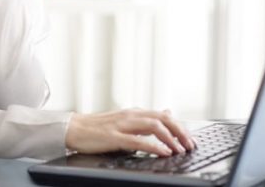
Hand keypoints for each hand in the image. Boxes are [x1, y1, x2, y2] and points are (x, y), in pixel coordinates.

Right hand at [65, 109, 195, 156]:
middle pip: (163, 118)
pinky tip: (163, 152)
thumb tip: (167, 111)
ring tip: (180, 149)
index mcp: (134, 112)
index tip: (190, 139)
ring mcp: (122, 125)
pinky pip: (137, 141)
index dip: (180, 127)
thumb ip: (146, 118)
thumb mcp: (125, 120)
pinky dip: (153, 146)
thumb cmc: (96, 127)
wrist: (73, 128)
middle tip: (190, 145)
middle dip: (180, 132)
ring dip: (170, 138)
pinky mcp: (113, 137)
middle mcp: (130, 115)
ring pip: (153, 126)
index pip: (164, 115)